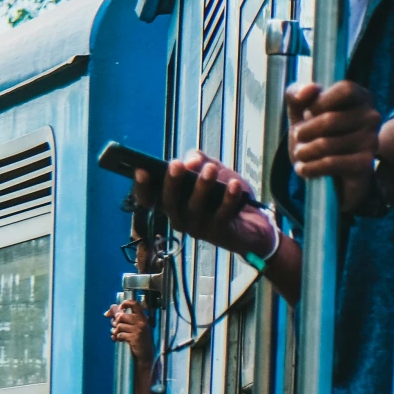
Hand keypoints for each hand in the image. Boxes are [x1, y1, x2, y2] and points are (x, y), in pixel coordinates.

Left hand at [106, 300, 153, 362]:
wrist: (145, 354)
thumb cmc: (137, 339)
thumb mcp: (133, 326)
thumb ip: (121, 318)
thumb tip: (107, 313)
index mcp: (142, 317)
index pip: (134, 303)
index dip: (125, 303)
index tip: (120, 308)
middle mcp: (142, 321)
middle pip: (121, 316)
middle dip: (115, 322)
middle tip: (116, 328)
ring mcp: (139, 329)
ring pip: (119, 326)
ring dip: (115, 331)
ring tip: (117, 334)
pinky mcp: (135, 338)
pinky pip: (120, 334)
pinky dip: (117, 338)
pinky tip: (119, 340)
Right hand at [128, 152, 278, 259]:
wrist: (252, 220)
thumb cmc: (224, 194)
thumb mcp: (211, 170)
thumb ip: (198, 160)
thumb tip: (189, 162)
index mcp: (172, 204)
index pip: (149, 199)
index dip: (142, 187)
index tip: (141, 170)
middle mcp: (179, 218)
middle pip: (169, 203)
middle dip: (171, 183)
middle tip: (176, 165)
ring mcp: (197, 228)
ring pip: (195, 208)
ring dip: (202, 187)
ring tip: (210, 169)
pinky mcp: (218, 233)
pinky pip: (222, 214)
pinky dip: (228, 199)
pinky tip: (233, 185)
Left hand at [286, 80, 390, 213]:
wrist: (326, 169)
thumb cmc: (313, 133)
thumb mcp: (300, 111)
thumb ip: (297, 95)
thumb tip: (309, 89)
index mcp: (361, 97)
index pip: (345, 89)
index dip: (319, 102)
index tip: (309, 112)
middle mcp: (371, 117)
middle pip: (330, 119)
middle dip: (303, 132)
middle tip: (298, 138)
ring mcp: (371, 141)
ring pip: (326, 144)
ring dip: (303, 151)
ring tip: (301, 154)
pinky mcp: (365, 163)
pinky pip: (330, 163)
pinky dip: (310, 168)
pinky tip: (304, 168)